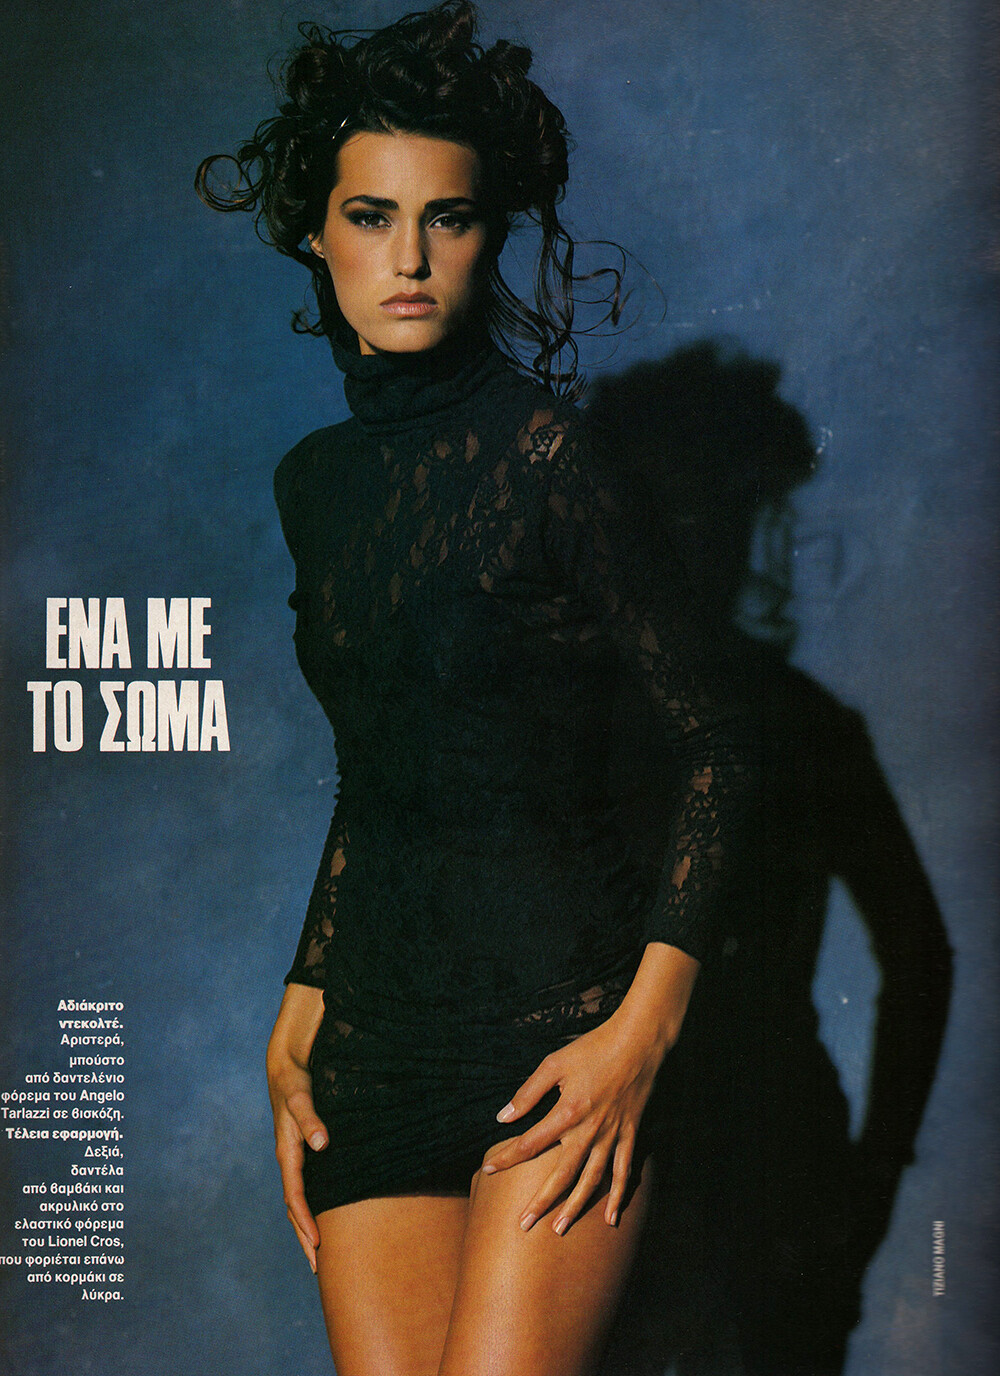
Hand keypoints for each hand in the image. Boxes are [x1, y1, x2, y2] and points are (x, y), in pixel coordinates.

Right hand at [265, 983, 327, 1272]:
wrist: (285, 1064)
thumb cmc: (294, 1080)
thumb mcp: (301, 1096)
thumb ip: (310, 1118)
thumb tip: (322, 1144)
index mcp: (287, 1152)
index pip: (295, 1196)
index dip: (306, 1221)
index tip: (318, 1245)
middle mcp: (289, 1159)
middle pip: (294, 1208)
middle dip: (304, 1237)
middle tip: (319, 1269)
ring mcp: (295, 1157)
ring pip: (298, 1201)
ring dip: (306, 1227)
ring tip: (319, 1255)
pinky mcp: (302, 1150)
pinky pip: (305, 1187)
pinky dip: (310, 1208)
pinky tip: (324, 1217)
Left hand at [481, 943, 699, 1235]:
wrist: (637, 1043)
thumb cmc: (592, 1049)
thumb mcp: (554, 1064)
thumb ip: (528, 1093)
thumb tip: (503, 1117)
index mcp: (567, 1112)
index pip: (530, 1143)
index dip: (507, 1157)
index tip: (488, 1170)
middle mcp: (589, 1131)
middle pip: (561, 1174)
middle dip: (540, 1201)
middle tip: (523, 1225)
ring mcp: (612, 1135)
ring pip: (591, 1181)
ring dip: (575, 1206)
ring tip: (559, 1228)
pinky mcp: (629, 1134)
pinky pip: (624, 1172)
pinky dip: (618, 1196)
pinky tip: (612, 1219)